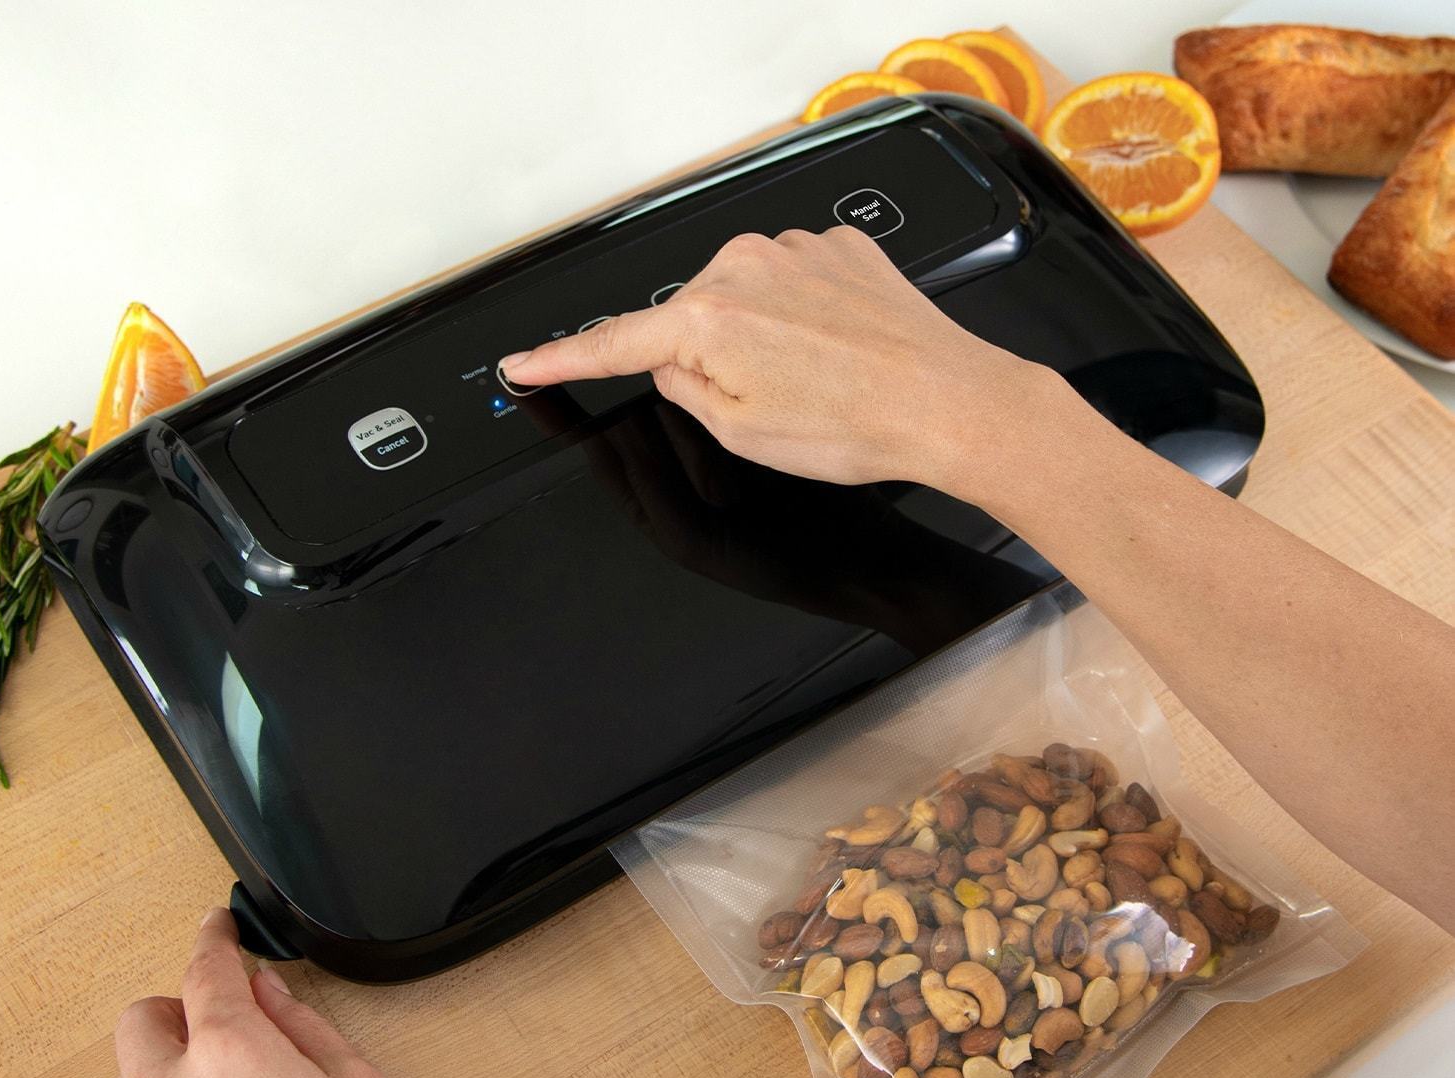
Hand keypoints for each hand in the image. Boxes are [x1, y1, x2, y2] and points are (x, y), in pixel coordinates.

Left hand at [111, 908, 407, 1077]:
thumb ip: (300, 1023)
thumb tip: (267, 991)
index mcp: (230, 1053)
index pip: (205, 970)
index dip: (213, 937)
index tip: (217, 926)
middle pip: (141, 1019)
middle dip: (178, 1009)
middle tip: (226, 1020)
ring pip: (133, 1077)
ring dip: (169, 1065)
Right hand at [498, 225, 1088, 503]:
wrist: (949, 404)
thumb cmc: (856, 426)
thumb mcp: (743, 435)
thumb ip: (686, 389)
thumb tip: (668, 363)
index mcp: (709, 320)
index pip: (615, 342)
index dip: (563, 357)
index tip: (524, 361)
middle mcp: (745, 267)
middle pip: (691, 318)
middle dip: (712, 360)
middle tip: (769, 406)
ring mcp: (795, 249)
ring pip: (746, 298)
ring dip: (763, 337)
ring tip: (817, 382)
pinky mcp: (838, 246)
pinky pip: (794, 281)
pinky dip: (803, 315)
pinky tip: (838, 350)